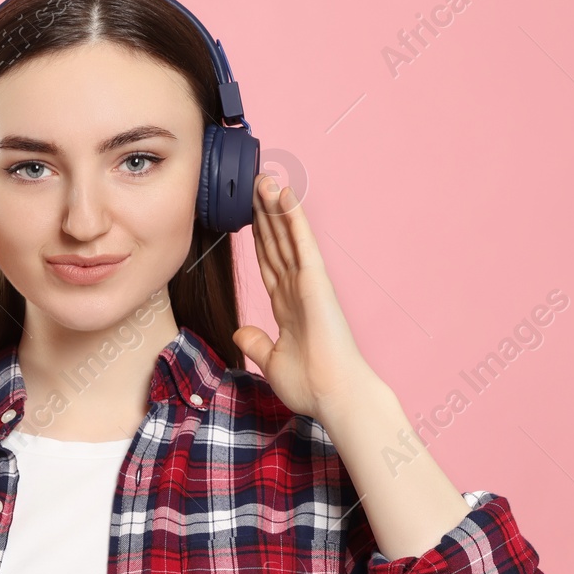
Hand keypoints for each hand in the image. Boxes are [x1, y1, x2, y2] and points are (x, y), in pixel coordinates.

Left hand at [232, 175, 370, 418]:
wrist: (333, 395)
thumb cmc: (311, 385)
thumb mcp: (271, 362)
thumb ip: (256, 343)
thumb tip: (240, 331)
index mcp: (288, 307)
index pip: (269, 263)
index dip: (259, 238)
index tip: (250, 215)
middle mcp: (297, 289)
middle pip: (275, 243)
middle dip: (264, 214)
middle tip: (254, 184)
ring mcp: (307, 283)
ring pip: (286, 236)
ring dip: (274, 206)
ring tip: (263, 178)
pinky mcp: (316, 281)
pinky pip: (301, 243)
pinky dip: (292, 218)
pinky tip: (284, 195)